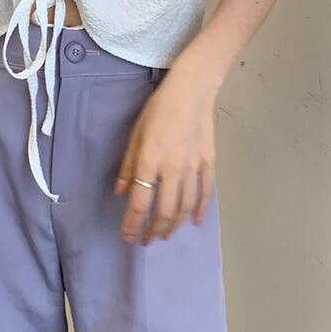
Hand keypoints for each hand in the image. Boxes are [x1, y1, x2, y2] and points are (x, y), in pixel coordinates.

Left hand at [115, 60, 219, 245]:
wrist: (192, 90)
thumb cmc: (159, 108)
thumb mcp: (136, 134)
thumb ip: (129, 166)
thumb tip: (122, 193)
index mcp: (150, 162)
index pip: (140, 204)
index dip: (133, 225)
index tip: (128, 237)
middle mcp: (173, 170)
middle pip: (165, 211)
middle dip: (154, 230)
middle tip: (147, 240)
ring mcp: (194, 168)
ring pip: (186, 207)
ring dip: (175, 225)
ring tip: (166, 233)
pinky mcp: (209, 163)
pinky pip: (206, 193)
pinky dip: (201, 210)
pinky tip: (195, 222)